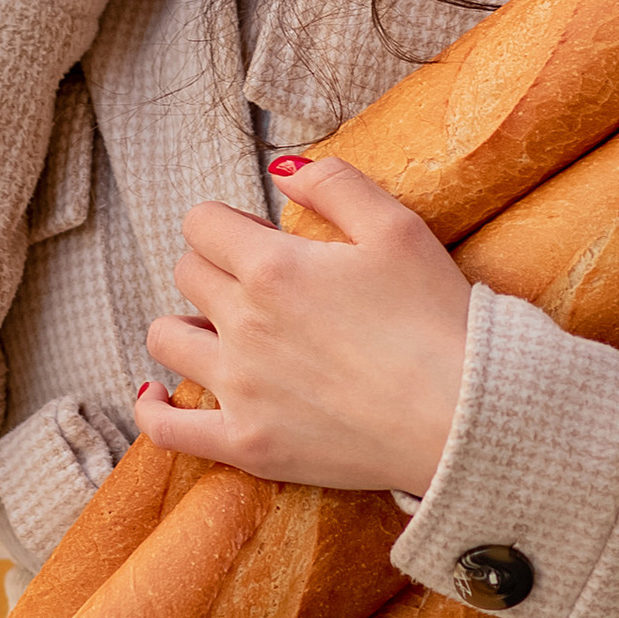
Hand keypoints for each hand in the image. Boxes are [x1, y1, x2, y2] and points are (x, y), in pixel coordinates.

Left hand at [138, 154, 468, 497]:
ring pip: (166, 339)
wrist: (464, 418)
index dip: (228, 223)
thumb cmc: (438, 319)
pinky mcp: (247, 444)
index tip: (259, 238)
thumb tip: (282, 173)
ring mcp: (239, 389)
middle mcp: (243, 323)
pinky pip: (168, 429)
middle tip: (261, 285)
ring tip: (219, 331)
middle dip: (215, 267)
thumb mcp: (398, 227)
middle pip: (187, 274)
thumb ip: (335, 185)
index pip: (201, 222)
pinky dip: (155, 408)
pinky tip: (159, 394)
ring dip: (185, 325)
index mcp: (272, 266)